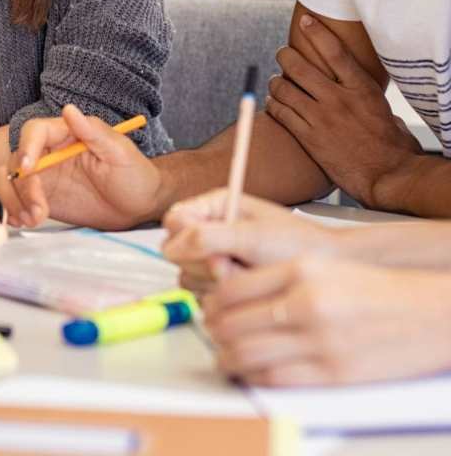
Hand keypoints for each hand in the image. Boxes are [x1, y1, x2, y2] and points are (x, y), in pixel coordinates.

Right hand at [0, 104, 163, 229]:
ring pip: (8, 181)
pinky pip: (15, 201)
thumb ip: (94, 132)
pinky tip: (26, 221)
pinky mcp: (42, 198)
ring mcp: (43, 177)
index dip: (26, 148)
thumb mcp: (120, 152)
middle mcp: (48, 153)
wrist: (139, 207)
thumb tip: (69, 110)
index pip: (34, 132)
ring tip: (34, 219)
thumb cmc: (135, 174)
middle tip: (39, 209)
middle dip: (20, 187)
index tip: (29, 169)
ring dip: (14, 201)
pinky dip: (14, 211)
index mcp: (65, 134)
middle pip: (14, 160)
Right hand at [162, 189, 340, 294]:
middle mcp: (212, 231)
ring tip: (247, 275)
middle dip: (205, 263)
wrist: (331, 271)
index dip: (185, 237)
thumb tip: (170, 248)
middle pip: (178, 252)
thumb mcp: (252, 237)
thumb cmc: (298, 246)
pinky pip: (205, 294)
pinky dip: (226, 295)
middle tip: (233, 265)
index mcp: (215, 207)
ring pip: (189, 276)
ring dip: (216, 281)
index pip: (174, 221)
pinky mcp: (224, 283)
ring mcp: (216, 258)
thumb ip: (208, 238)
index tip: (212, 248)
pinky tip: (250, 288)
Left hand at [202, 257, 450, 386]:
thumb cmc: (371, 289)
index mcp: (299, 271)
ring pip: (247, 354)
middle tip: (213, 333)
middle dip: (214, 331)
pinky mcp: (333, 374)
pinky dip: (253, 377)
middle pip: (232, 322)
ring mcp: (319, 341)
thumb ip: (272, 277)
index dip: (212, 302)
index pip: (231, 288)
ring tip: (226, 355)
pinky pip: (274, 379)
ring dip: (227, 357)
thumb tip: (226, 293)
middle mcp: (305, 303)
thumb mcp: (318, 267)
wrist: (427, 314)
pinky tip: (251, 372)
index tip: (210, 308)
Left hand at [267, 14, 421, 205]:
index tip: (305, 21)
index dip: (317, 33)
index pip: (335, 52)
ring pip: (283, 88)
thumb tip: (361, 92)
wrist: (387, 176)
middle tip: (283, 55)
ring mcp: (321, 118)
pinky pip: (280, 113)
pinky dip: (273, 105)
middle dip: (285, 56)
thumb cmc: (392, 146)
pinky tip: (274, 104)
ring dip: (275, 82)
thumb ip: (366, 98)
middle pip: (299, 67)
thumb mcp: (386, 112)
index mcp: (362, 89)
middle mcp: (339, 99)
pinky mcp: (308, 137)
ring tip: (276, 82)